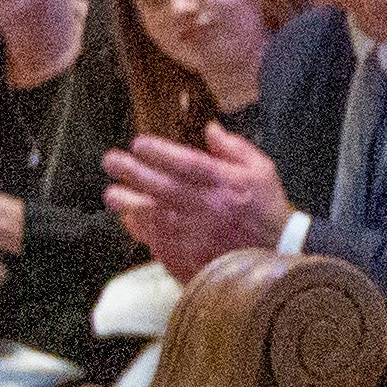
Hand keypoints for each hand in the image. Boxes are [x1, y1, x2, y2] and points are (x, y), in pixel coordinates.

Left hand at [100, 130, 285, 279]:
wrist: (276, 256)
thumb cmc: (266, 209)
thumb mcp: (261, 170)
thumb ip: (234, 148)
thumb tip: (209, 128)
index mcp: (224, 183)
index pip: (186, 163)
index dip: (159, 152)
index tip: (139, 143)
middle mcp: (206, 207)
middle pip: (161, 187)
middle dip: (132, 173)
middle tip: (111, 162)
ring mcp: (194, 235)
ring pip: (153, 217)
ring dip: (129, 204)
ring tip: (112, 195)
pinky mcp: (188, 257)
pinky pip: (157, 242)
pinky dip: (142, 230)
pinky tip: (131, 220)